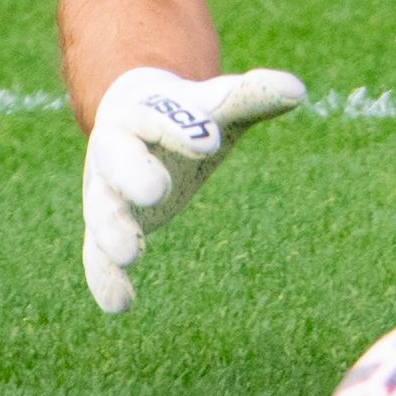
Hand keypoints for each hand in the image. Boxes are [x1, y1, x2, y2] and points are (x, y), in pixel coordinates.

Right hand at [80, 66, 306, 313]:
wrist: (133, 119)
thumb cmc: (188, 114)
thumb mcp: (218, 104)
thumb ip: (252, 97)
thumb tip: (299, 91)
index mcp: (144, 113)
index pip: (159, 117)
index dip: (180, 129)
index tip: (209, 141)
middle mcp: (116, 152)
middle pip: (119, 162)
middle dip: (135, 176)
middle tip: (157, 191)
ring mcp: (105, 192)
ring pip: (103, 212)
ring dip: (114, 233)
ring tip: (133, 253)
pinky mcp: (104, 228)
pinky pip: (96, 255)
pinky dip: (105, 279)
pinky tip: (121, 304)